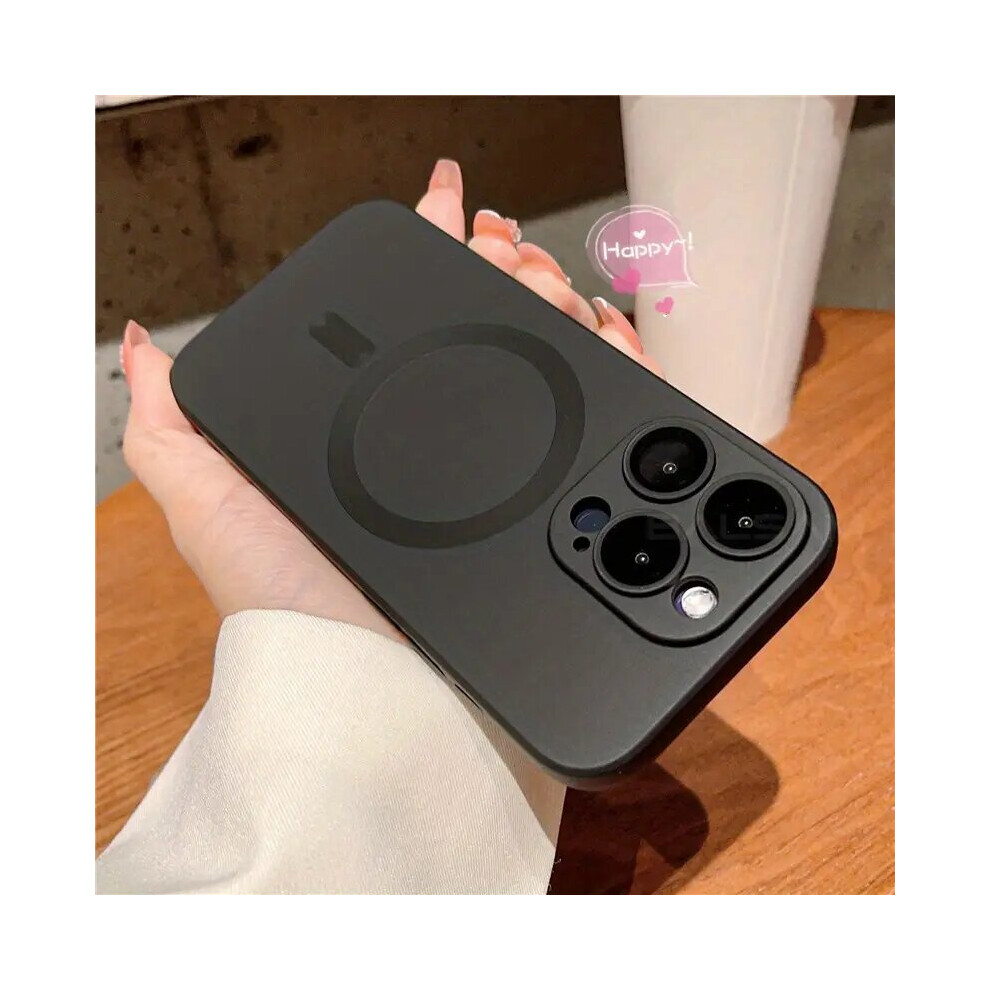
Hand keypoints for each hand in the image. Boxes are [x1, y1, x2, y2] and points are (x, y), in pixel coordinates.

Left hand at [121, 158, 662, 639]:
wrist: (376, 684)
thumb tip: (150, 347)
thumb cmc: (289, 600)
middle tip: (508, 252)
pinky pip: (609, 415)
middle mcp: (446, 443)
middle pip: (493, 319)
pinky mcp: (560, 503)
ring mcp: (509, 473)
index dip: (436, 247)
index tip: (456, 205)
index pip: (409, 313)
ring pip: (555, 353)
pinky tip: (604, 332)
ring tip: (551, 286)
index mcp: (375, 425)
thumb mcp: (207, 502)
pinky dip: (617, 360)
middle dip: (508, 263)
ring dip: (558, 299)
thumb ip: (174, 422)